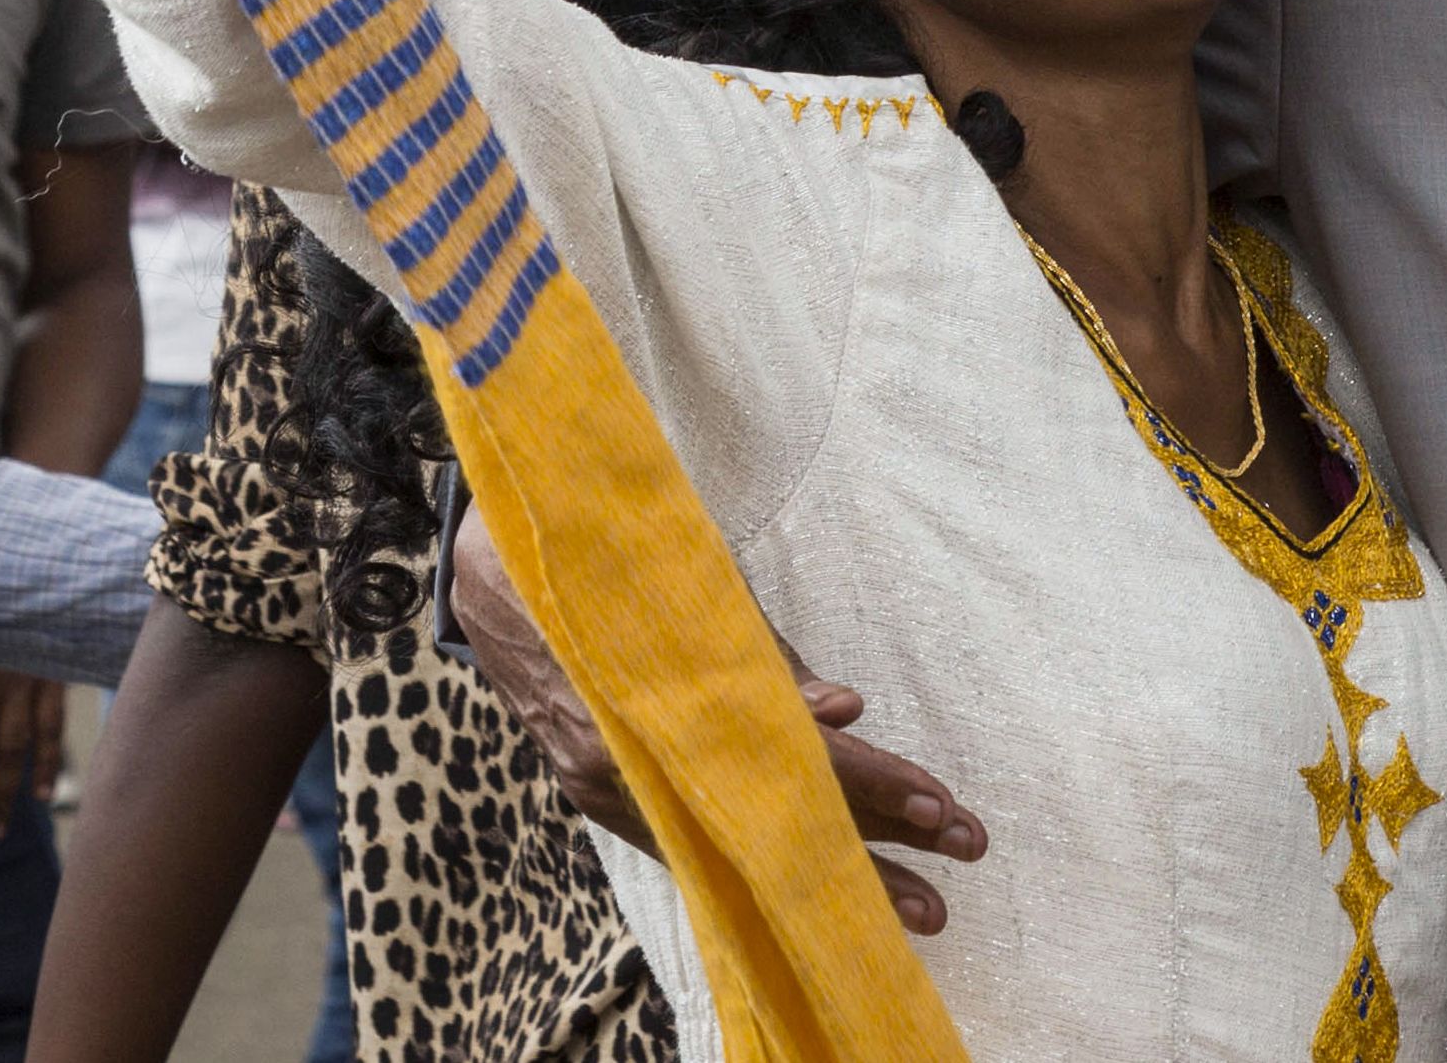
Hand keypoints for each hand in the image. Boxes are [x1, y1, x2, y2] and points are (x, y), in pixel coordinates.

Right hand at [444, 507, 986, 931]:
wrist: (485, 553)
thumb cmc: (598, 546)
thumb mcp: (686, 573)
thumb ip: (759, 649)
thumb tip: (841, 711)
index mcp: (654, 702)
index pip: (790, 760)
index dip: (869, 785)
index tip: (941, 808)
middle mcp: (625, 762)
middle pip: (771, 817)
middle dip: (875, 845)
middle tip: (961, 857)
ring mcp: (603, 781)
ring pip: (734, 842)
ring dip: (828, 866)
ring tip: (917, 901)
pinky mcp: (594, 783)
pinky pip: (687, 836)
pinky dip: (754, 851)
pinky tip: (812, 869)